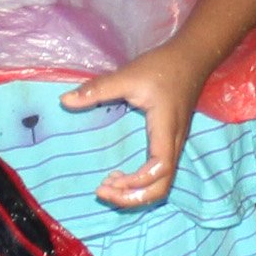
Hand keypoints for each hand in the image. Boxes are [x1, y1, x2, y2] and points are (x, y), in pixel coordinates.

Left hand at [63, 47, 205, 207]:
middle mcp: (173, 144)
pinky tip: (120, 176)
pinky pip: (159, 175)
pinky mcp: (170, 144)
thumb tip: (64, 101)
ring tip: (109, 186)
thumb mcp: (128, 75)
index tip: (110, 178)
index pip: (159, 169)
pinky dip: (140, 183)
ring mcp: (174, 146)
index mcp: (165, 131)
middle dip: (133, 197)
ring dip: (136, 192)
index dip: (136, 182)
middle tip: (103, 190)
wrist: (191, 58)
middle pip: (162, 187)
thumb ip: (97, 89)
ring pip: (162, 184)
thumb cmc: (162, 68)